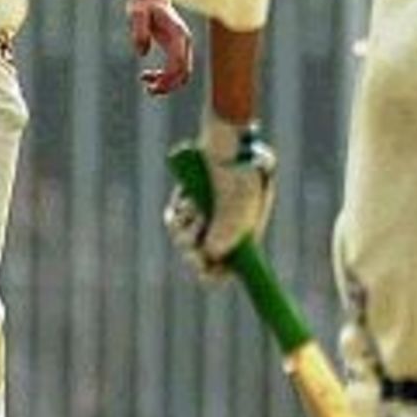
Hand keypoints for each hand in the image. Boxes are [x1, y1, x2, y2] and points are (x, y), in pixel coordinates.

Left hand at [126, 0, 192, 95]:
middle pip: (185, 72)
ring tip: (147, 87)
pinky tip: (146, 76)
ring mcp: (182, 45)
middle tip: (149, 90)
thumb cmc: (142, 4)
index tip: (152, 86)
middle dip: (169, 85)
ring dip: (167, 83)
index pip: (179, 63)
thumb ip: (139, 30)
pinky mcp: (176, 48)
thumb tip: (142, 52)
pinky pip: (176, 69)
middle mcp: (184, 41)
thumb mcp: (137, 13)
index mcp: (177, 33)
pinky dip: (164, 77)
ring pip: (183, 73)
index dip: (168, 78)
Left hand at [164, 110, 276, 279]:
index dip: (216, 275)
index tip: (205, 272)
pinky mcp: (185, 203)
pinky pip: (173, 220)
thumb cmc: (242, 171)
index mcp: (243, 236)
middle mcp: (222, 229)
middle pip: (200, 258)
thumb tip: (211, 253)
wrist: (229, 142)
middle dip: (194, 253)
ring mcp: (203, 216)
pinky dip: (177, 214)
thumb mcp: (239, 204)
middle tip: (194, 244)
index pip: (226, 269)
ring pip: (183, 240)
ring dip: (187, 229)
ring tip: (196, 209)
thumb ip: (227, 230)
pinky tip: (187, 201)